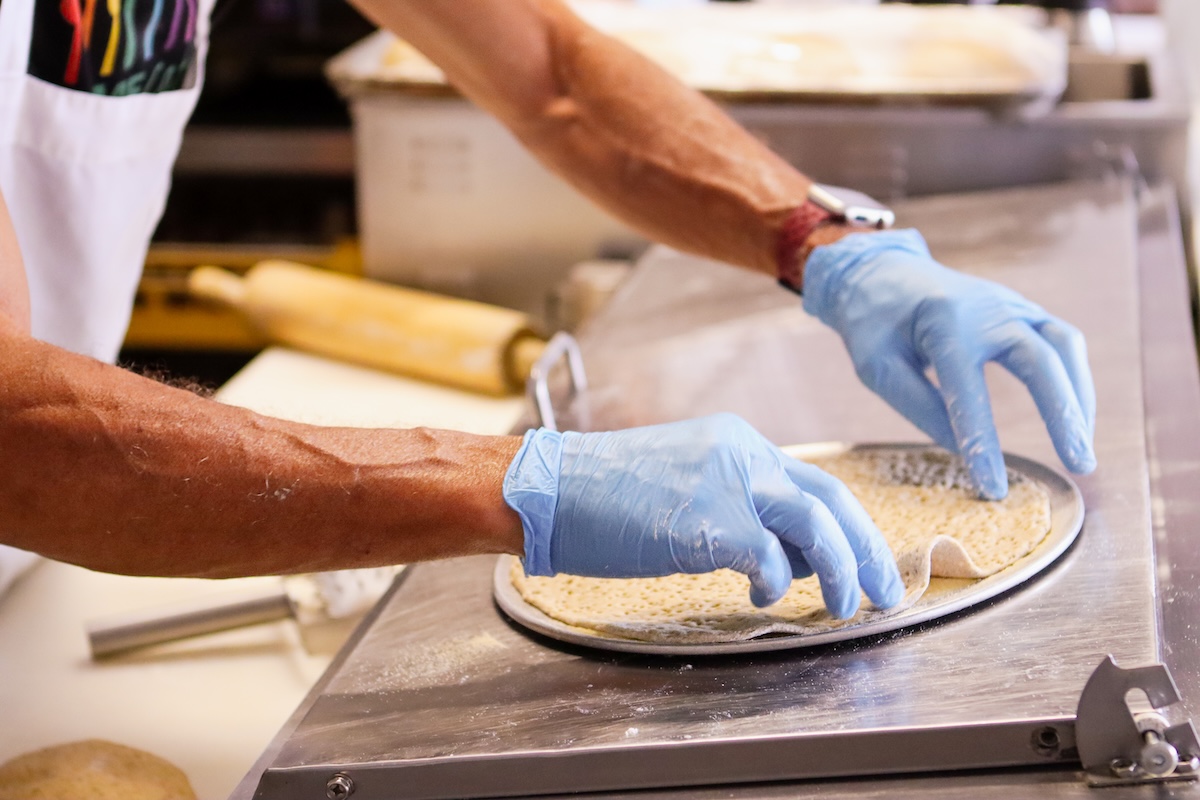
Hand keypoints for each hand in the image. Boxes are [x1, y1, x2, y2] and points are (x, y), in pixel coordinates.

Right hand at [503, 413, 903, 616]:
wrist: (549, 490)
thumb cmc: (603, 495)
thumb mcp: (684, 485)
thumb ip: (736, 507)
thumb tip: (785, 553)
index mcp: (736, 442)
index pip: (812, 481)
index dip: (848, 524)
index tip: (865, 557)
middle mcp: (741, 452)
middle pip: (830, 497)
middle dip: (866, 549)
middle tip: (886, 589)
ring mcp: (726, 482)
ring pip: (815, 523)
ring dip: (842, 569)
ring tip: (849, 606)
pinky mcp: (709, 520)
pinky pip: (770, 558)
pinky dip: (778, 584)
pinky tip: (765, 599)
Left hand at [803, 229, 1096, 499]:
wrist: (882, 272)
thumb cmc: (874, 323)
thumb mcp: (876, 367)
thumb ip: (919, 405)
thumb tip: (963, 449)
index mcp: (941, 321)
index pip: (968, 389)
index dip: (983, 441)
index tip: (994, 489)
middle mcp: (986, 308)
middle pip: (1040, 357)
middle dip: (1064, 413)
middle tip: (1080, 465)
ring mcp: (1010, 304)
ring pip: (1064, 346)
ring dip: (1079, 398)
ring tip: (1081, 449)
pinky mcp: (1023, 309)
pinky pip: (1062, 342)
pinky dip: (1074, 380)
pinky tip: (1073, 418)